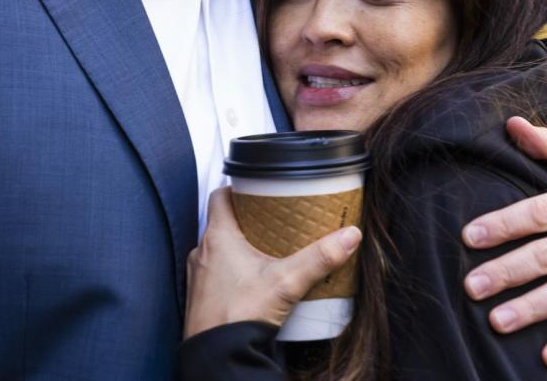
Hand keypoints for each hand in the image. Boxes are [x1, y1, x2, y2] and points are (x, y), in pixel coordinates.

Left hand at [183, 187, 361, 338]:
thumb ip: (319, 258)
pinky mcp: (201, 298)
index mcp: (217, 237)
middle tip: (271, 220)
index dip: (237, 188)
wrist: (216, 356)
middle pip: (222, 222)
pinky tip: (253, 281)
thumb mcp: (286, 282)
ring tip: (266, 250)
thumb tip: (348, 237)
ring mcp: (199, 277)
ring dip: (238, 246)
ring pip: (218, 249)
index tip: (256, 188)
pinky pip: (215, 273)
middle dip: (246, 219)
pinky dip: (231, 271)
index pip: (220, 195)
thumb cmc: (237, 317)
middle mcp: (202, 253)